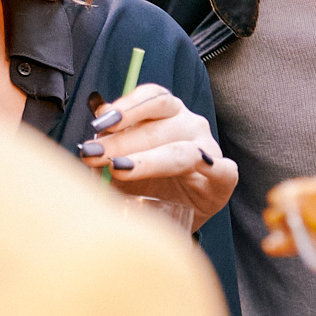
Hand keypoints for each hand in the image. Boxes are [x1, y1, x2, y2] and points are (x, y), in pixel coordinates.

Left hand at [79, 83, 238, 228]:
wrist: (171, 219)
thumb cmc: (145, 185)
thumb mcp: (119, 162)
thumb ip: (106, 145)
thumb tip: (91, 126)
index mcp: (166, 113)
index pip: (151, 96)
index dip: (127, 105)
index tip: (100, 121)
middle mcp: (189, 124)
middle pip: (159, 122)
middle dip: (121, 138)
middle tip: (92, 154)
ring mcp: (209, 149)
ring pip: (181, 147)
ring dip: (147, 158)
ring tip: (118, 168)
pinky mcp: (225, 178)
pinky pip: (221, 169)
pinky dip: (207, 166)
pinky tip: (194, 168)